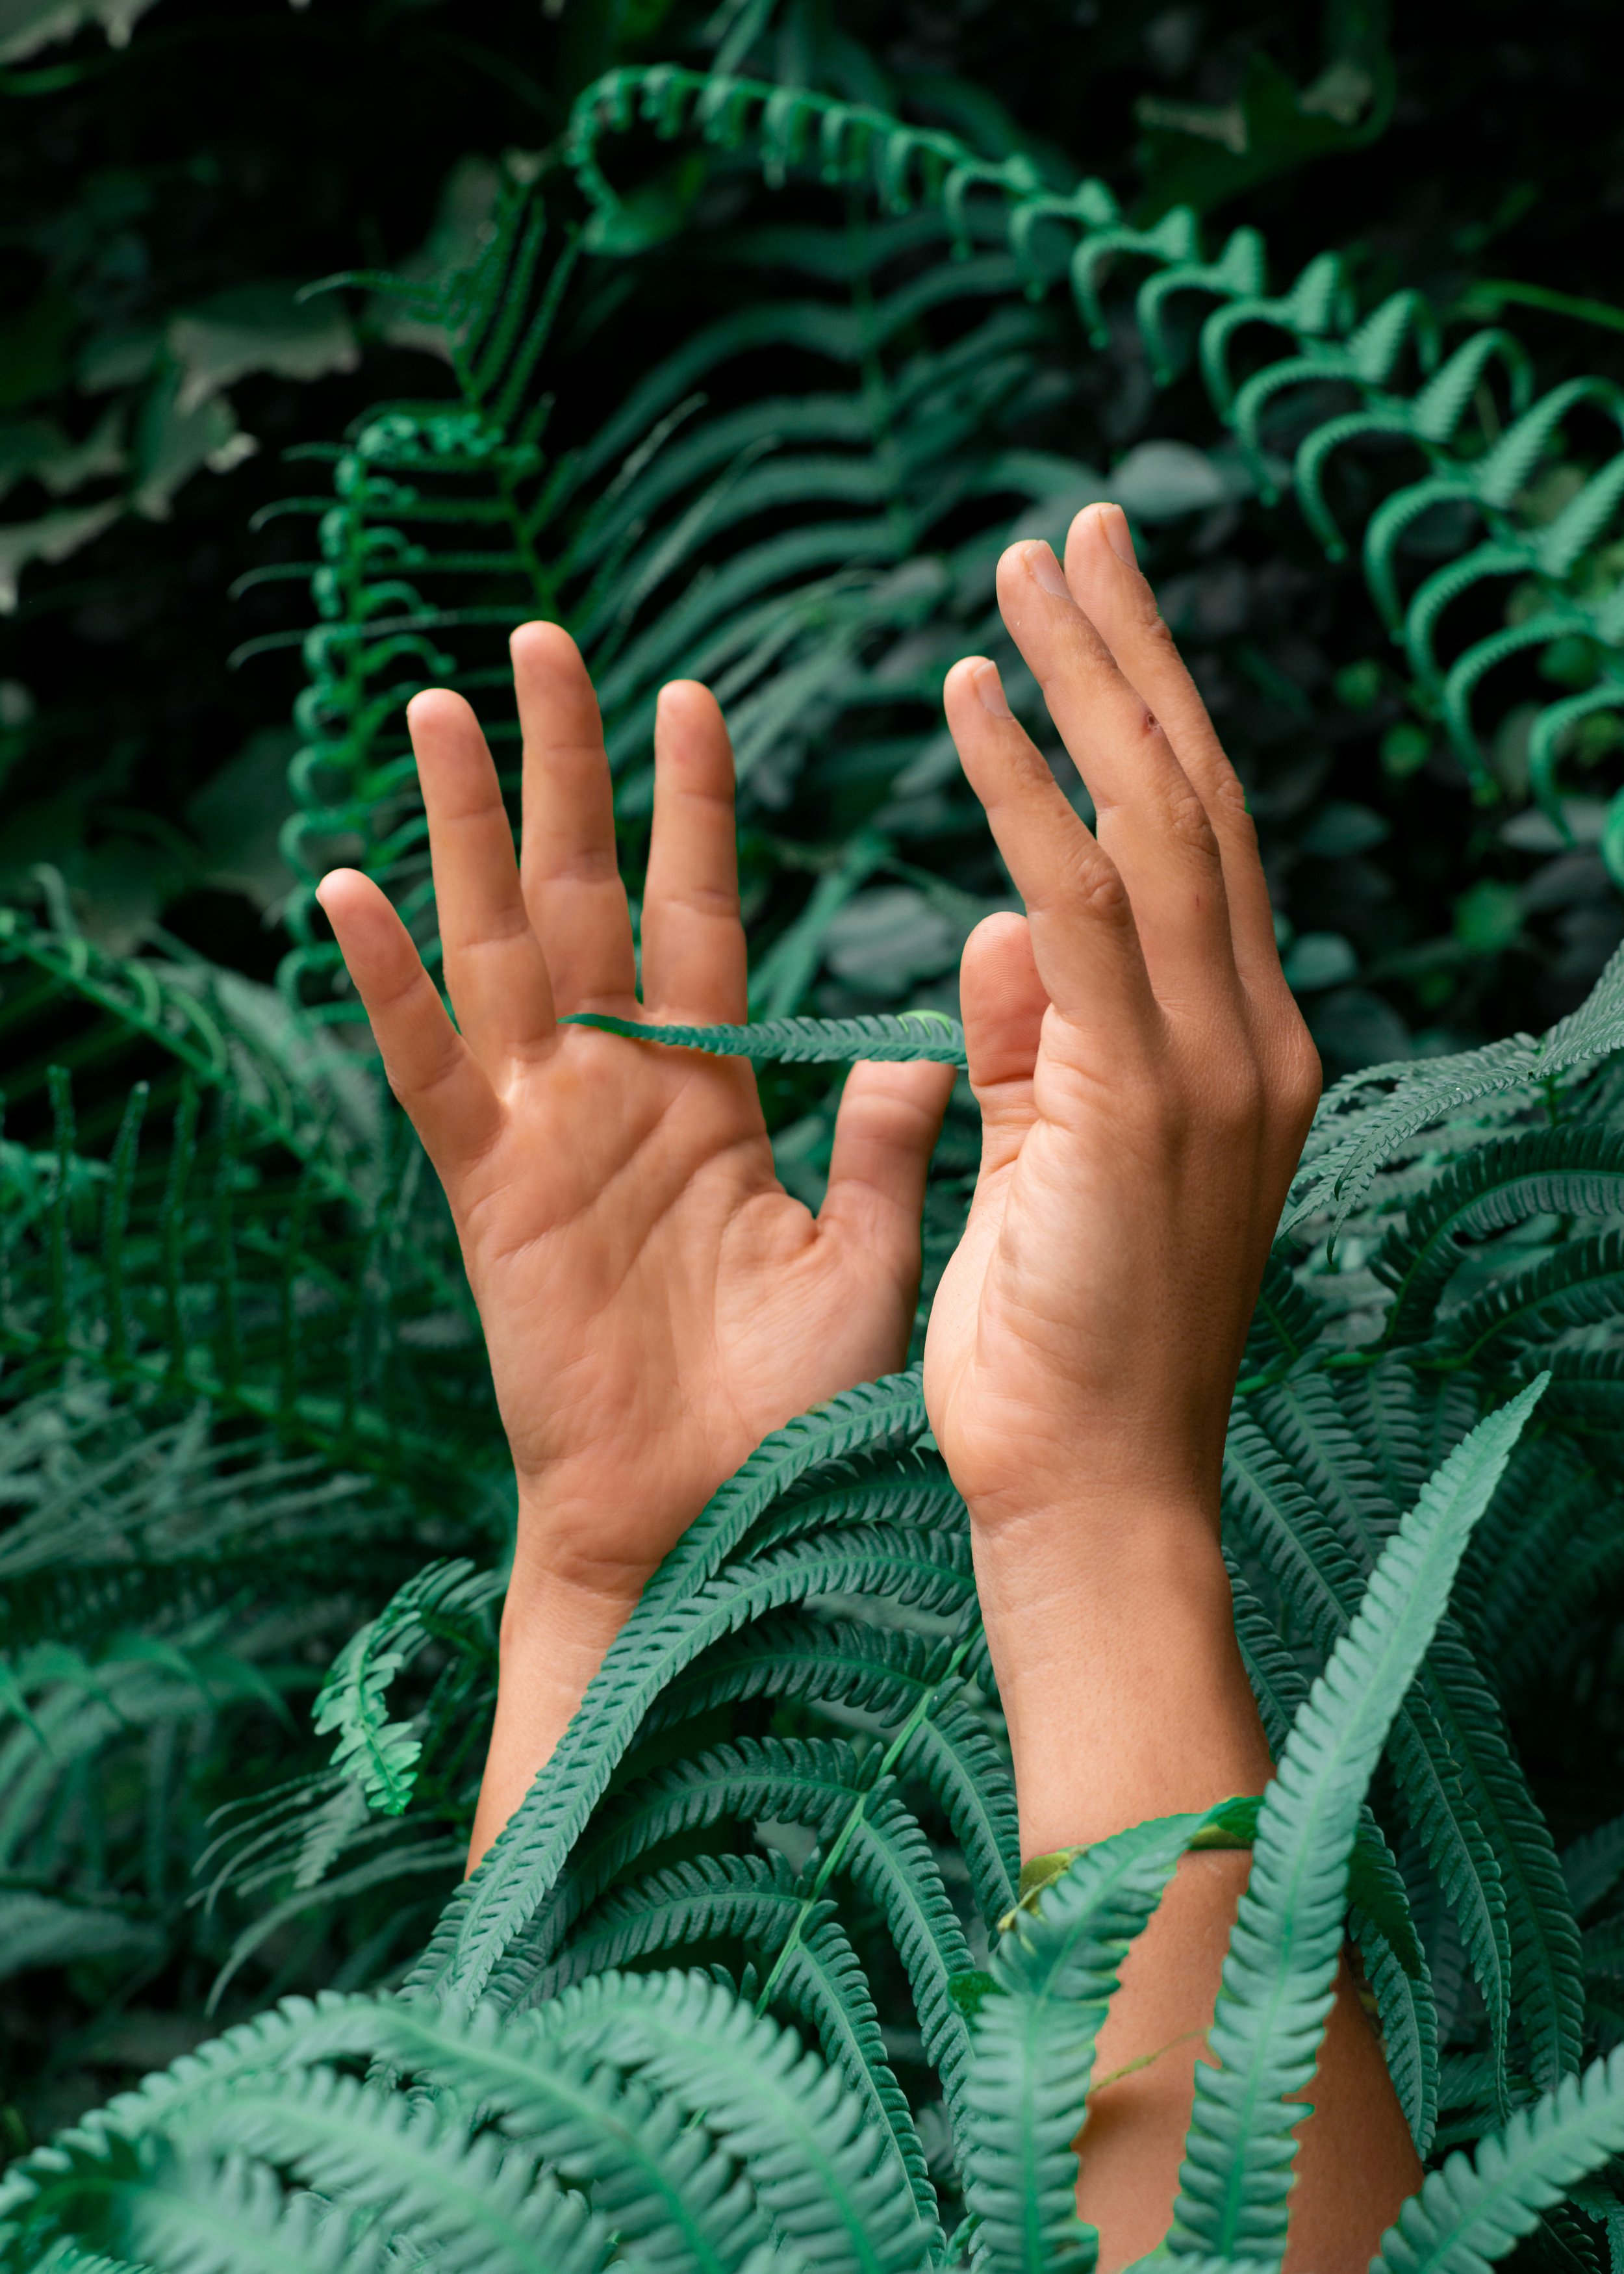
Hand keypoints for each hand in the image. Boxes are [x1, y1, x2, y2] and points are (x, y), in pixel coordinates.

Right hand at [318, 625, 952, 1612]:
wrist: (710, 1527)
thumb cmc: (790, 1413)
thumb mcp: (860, 1258)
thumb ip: (882, 1144)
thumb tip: (933, 1038)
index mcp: (710, 1095)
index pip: (700, 916)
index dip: (694, 811)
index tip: (692, 698)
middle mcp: (618, 1091)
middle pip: (584, 896)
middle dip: (564, 771)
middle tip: (542, 643)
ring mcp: (544, 1134)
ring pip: (498, 949)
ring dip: (467, 831)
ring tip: (433, 708)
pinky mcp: (487, 1195)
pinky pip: (431, 1073)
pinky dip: (388, 988)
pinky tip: (348, 890)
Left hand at [920, 512, 1412, 2270]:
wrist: (1089, 1507)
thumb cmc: (1060, 1355)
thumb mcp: (1055, 1169)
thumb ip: (1044, 1041)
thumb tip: (1010, 914)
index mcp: (1229, 1056)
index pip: (1194, 853)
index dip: (1146, 724)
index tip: (1089, 621)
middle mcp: (1246, 1042)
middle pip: (1195, 806)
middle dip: (1134, 662)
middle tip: (1072, 535)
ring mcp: (1208, 1073)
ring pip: (1156, 831)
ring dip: (1088, 689)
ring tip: (1024, 573)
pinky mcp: (1136, 1109)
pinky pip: (1079, 914)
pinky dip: (1030, 798)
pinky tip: (978, 702)